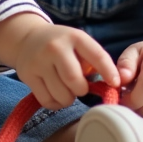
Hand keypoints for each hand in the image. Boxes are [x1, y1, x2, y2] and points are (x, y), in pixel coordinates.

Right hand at [0, 13, 119, 109]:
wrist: (27, 38)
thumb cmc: (61, 45)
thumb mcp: (78, 43)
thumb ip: (94, 60)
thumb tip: (113, 85)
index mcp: (74, 37)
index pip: (97, 55)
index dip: (109, 72)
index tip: (115, 84)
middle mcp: (55, 47)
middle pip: (74, 81)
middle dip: (82, 90)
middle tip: (80, 88)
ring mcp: (39, 61)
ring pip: (61, 94)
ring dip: (68, 99)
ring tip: (67, 91)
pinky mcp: (27, 75)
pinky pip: (47, 101)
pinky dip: (56, 104)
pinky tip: (56, 95)